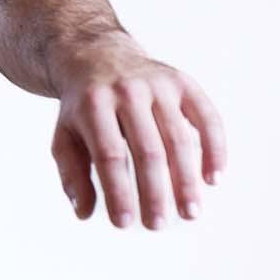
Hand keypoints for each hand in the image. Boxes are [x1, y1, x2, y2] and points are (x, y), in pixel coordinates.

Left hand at [49, 34, 227, 229]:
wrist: (97, 55)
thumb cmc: (82, 106)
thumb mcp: (65, 132)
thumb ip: (72, 172)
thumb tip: (85, 212)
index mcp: (92, 104)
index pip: (109, 155)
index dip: (118, 190)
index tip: (124, 223)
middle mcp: (127, 90)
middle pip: (147, 149)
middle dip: (155, 192)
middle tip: (159, 224)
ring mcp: (157, 84)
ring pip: (179, 138)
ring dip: (187, 179)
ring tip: (190, 212)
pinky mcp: (182, 82)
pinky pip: (206, 117)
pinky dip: (215, 148)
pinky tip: (214, 178)